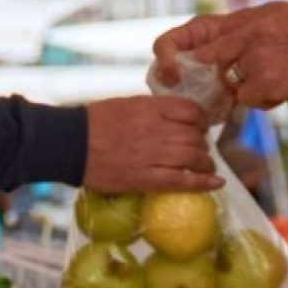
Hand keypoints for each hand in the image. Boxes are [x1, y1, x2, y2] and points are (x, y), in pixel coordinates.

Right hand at [83, 96, 221, 192]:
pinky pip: (183, 181)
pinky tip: (216, 183)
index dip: (201, 120)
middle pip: (194, 136)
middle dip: (202, 143)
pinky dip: (203, 183)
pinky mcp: (147, 178)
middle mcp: (156, 128)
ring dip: (205, 163)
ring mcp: (152, 154)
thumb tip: (172, 118)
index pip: (190, 110)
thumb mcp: (126, 105)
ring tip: (206, 166)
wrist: (70, 144)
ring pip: (193, 157)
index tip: (200, 126)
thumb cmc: (93, 123)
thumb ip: (151, 110)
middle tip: (200, 150)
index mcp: (150, 107)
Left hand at [188, 3, 287, 108]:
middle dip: (223, 71)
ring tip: (279, 81)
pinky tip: (282, 93)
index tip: (196, 59)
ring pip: (232, 80)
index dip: (201, 46)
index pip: (215, 27)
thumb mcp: (287, 20)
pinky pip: (246, 98)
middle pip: (215, 55)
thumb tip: (226, 45)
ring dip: (250, 87)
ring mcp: (259, 56)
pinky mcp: (264, 81)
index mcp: (262, 14)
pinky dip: (261, 101)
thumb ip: (256, 28)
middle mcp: (256, 30)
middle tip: (247, 77)